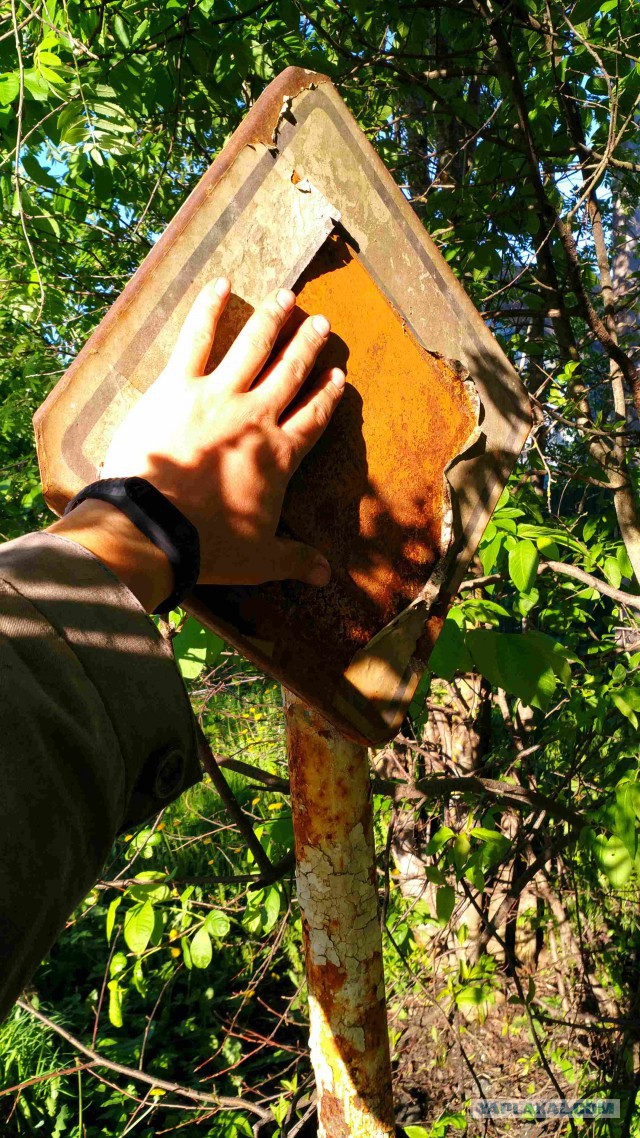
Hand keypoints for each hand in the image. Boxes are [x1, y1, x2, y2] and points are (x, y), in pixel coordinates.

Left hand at [49, 280, 344, 611]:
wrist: (156, 528)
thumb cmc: (209, 545)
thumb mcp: (260, 559)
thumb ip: (295, 559)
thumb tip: (325, 575)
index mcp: (279, 456)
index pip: (312, 418)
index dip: (326, 396)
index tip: (337, 376)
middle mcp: (256, 417)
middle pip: (290, 375)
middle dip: (307, 348)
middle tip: (321, 324)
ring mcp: (218, 396)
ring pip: (253, 348)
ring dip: (272, 321)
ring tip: (286, 298)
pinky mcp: (178, 386)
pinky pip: (196, 339)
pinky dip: (209, 310)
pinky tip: (220, 285)